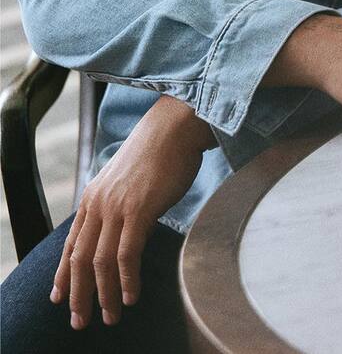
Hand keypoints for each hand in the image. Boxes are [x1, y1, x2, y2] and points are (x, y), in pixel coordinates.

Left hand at [50, 93, 214, 329]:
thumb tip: (120, 222)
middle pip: (80, 259)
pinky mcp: (140, 209)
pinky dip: (127, 279)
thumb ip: (116, 200)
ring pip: (101, 262)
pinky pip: (127, 254)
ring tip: (111, 316)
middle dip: (79, 295)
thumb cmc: (160, 150)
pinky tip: (130, 296)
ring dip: (105, 294)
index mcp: (93, 196)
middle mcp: (98, 203)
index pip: (71, 244)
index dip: (64, 275)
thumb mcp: (126, 177)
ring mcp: (117, 206)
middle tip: (81, 321)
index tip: (60, 298)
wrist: (176, 126)